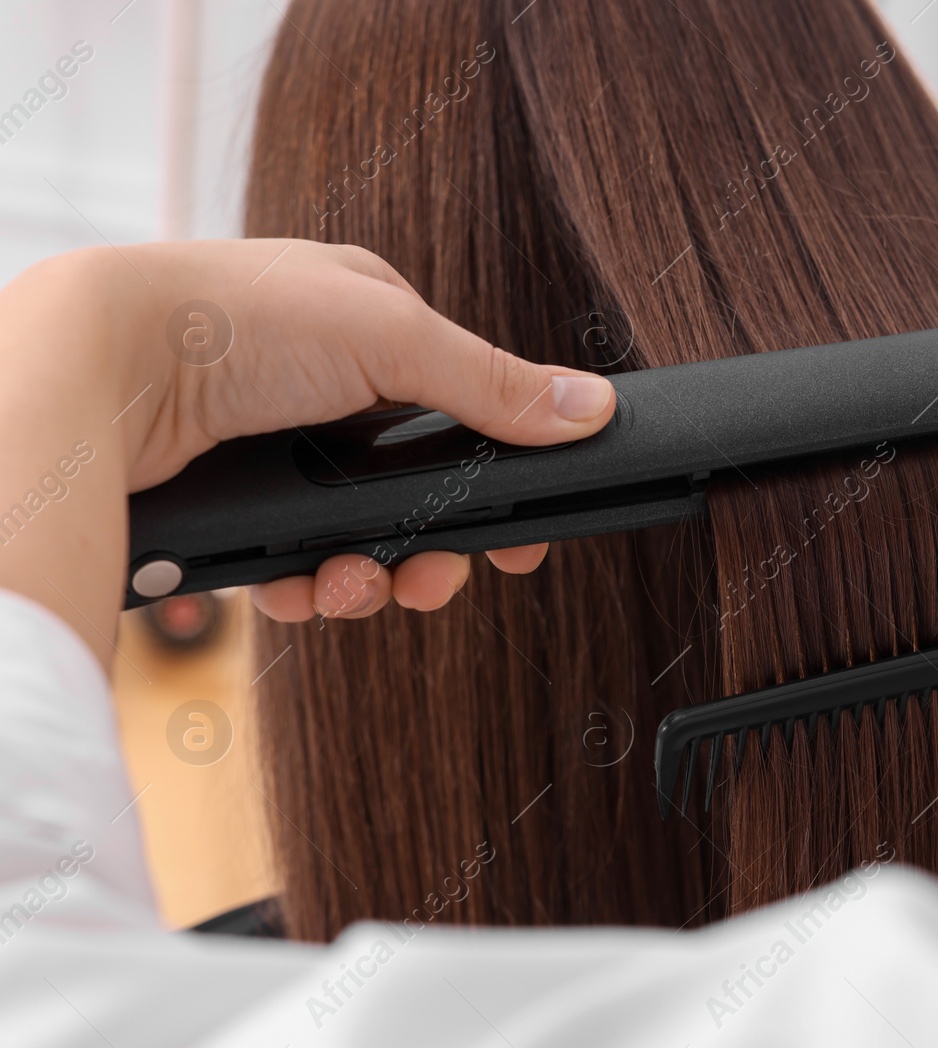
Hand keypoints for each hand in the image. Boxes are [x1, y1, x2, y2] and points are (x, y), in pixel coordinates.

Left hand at [0, 240, 613, 665]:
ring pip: (358, 534)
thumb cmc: (234, 320)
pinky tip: (301, 590)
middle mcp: (328, 381)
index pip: (465, 410)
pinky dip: (307, 584)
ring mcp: (277, 441)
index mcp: (373, 323)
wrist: (99, 372)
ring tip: (351, 589)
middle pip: (417, 490)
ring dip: (369, 575)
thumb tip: (592, 409)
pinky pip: (294, 561)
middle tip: (430, 584)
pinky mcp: (234, 497)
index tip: (521, 538)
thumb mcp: (393, 339)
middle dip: (430, 548)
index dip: (497, 479)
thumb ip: (497, 387)